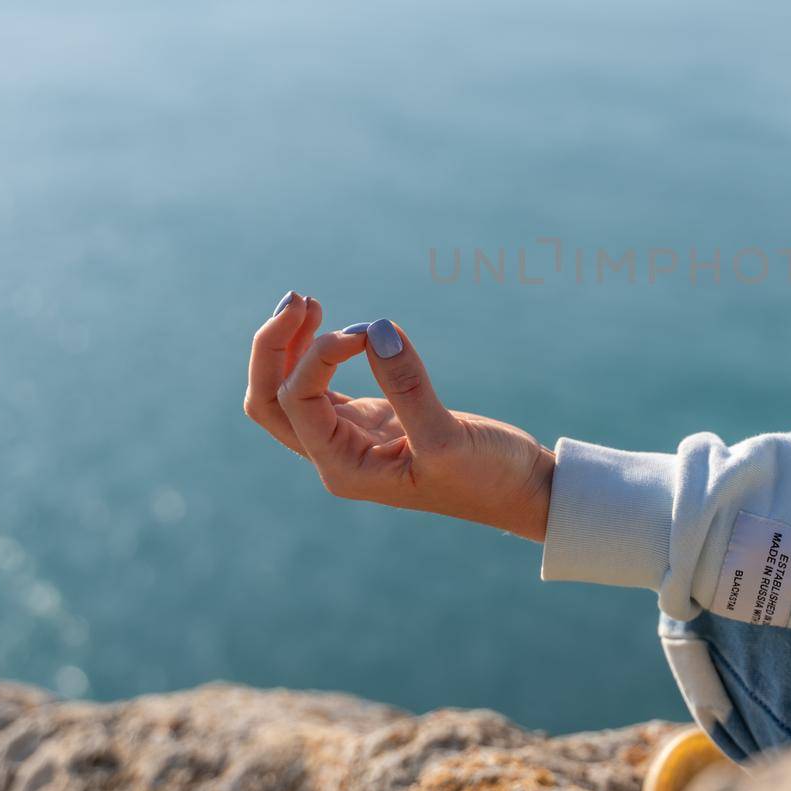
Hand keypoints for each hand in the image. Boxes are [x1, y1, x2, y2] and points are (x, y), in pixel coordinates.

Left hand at [243, 292, 554, 541]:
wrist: (521, 492)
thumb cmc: (488, 476)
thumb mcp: (449, 436)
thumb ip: (408, 385)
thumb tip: (375, 328)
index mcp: (344, 469)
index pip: (298, 403)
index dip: (318, 356)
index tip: (365, 331)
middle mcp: (336, 456)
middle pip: (269, 401)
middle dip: (273, 348)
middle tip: (300, 298)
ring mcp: (350, 437)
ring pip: (289, 391)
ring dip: (289, 346)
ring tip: (307, 301)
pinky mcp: (371, 420)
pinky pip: (322, 385)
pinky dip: (318, 353)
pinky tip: (336, 325)